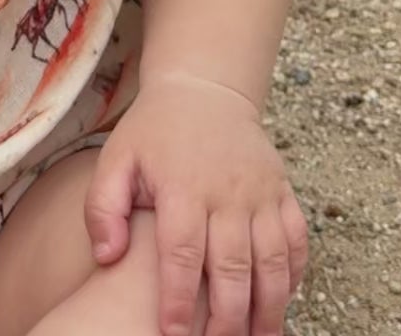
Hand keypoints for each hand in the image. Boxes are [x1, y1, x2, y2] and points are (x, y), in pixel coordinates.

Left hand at [83, 73, 307, 335]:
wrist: (204, 88)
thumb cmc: (154, 132)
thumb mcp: (116, 159)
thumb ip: (103, 208)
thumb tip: (108, 257)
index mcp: (183, 186)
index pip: (183, 254)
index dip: (180, 300)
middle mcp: (227, 191)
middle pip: (233, 267)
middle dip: (227, 320)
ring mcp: (260, 192)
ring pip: (273, 261)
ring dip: (268, 308)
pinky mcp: (282, 191)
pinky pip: (297, 239)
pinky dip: (294, 275)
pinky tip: (281, 302)